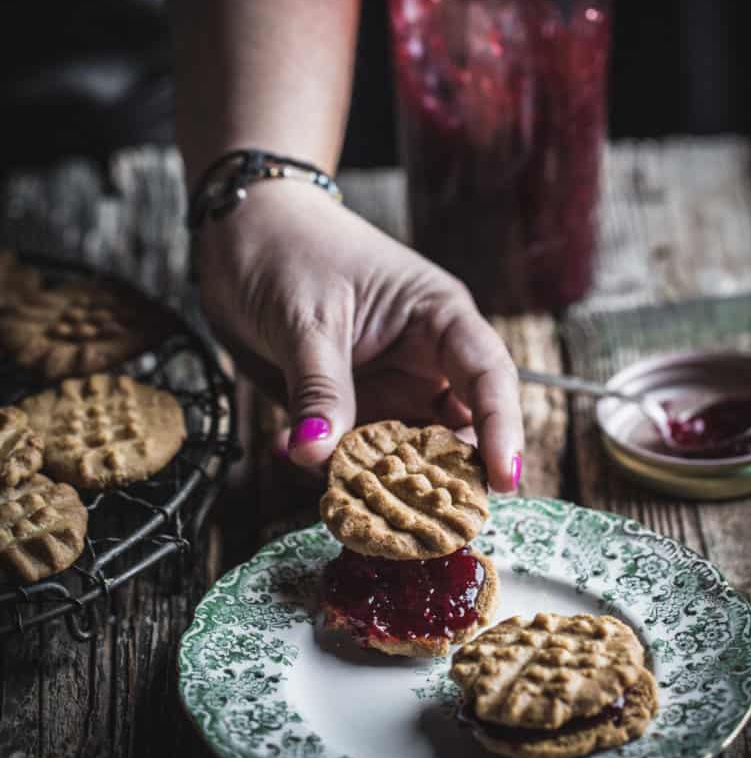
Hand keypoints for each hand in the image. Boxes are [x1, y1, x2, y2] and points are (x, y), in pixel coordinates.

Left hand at [196, 181, 523, 491]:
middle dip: (450, 475)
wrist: (241, 231)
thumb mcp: (307, 316)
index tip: (504, 481)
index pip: (488, 375)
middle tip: (435, 526)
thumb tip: (315, 455)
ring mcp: (387, 387)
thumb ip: (318, 387)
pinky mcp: (350, 409)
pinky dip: (347, 475)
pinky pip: (359, 454)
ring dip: (393, 485)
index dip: (503, 428)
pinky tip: (319, 482)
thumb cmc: (288, 249)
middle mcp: (423, 359)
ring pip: (408, 452)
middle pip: (458, 428)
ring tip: (375, 518)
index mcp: (437, 317)